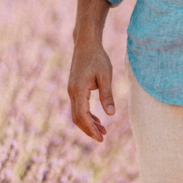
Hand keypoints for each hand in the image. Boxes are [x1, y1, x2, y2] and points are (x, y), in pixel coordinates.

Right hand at [68, 0, 114, 141]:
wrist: (85, 44)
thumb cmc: (97, 58)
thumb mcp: (106, 76)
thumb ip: (107, 95)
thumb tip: (111, 114)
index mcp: (78, 89)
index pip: (82, 115)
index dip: (91, 129)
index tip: (101, 138)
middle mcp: (72, 92)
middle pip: (77, 118)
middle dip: (89, 130)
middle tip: (102, 138)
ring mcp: (71, 90)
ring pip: (77, 113)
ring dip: (88, 123)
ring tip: (103, 131)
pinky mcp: (74, 88)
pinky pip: (78, 106)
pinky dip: (87, 115)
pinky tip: (98, 119)